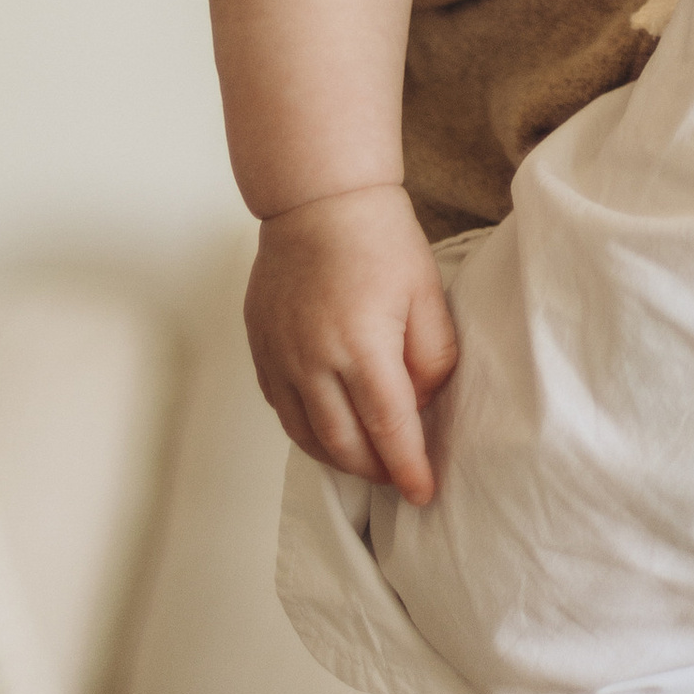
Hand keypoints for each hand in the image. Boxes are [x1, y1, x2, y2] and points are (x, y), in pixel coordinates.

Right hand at [244, 183, 458, 499]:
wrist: (318, 201)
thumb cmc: (379, 240)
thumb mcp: (427, 294)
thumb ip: (432, 358)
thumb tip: (421, 404)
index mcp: (362, 347)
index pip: (389, 430)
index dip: (409, 468)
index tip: (424, 492)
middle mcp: (314, 363)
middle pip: (345, 446)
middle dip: (377, 471)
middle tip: (401, 478)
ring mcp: (281, 359)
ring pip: (308, 437)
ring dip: (341, 460)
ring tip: (370, 462)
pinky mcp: (261, 350)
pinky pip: (283, 412)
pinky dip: (308, 433)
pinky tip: (331, 432)